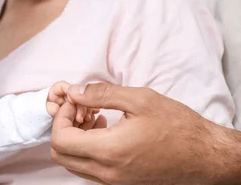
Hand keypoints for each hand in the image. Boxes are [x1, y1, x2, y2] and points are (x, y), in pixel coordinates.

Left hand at [50, 83, 226, 184]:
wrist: (206, 157)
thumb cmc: (179, 127)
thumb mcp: (140, 99)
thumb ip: (101, 94)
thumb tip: (74, 92)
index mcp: (109, 152)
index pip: (60, 139)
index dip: (60, 117)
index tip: (74, 102)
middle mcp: (107, 173)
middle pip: (61, 154)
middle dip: (63, 127)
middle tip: (81, 109)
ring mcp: (113, 182)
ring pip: (73, 163)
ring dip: (74, 138)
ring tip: (94, 116)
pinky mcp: (120, 183)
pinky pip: (89, 169)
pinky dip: (86, 149)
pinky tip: (104, 129)